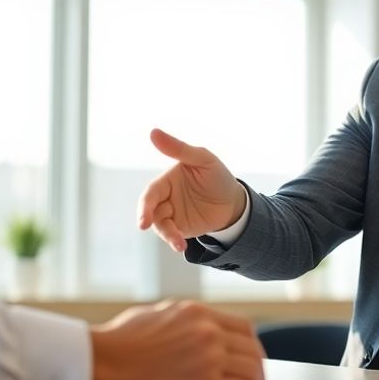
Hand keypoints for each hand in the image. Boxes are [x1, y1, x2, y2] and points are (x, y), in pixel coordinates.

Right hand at [88, 300, 265, 379]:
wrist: (101, 365)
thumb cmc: (117, 344)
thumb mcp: (156, 315)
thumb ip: (183, 322)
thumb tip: (194, 333)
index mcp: (197, 313)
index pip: (243, 327)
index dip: (251, 347)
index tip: (249, 359)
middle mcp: (207, 331)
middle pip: (252, 350)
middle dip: (257, 369)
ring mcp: (208, 357)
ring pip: (252, 371)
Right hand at [137, 128, 245, 252]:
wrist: (235, 203)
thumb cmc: (218, 176)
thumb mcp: (202, 159)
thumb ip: (179, 149)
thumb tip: (153, 132)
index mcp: (168, 179)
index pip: (152, 192)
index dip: (145, 204)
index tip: (143, 219)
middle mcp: (166, 197)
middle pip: (149, 209)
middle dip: (146, 218)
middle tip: (144, 226)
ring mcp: (172, 214)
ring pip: (160, 225)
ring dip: (167, 234)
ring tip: (179, 244)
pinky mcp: (180, 228)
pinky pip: (172, 235)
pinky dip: (174, 241)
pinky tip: (181, 247)